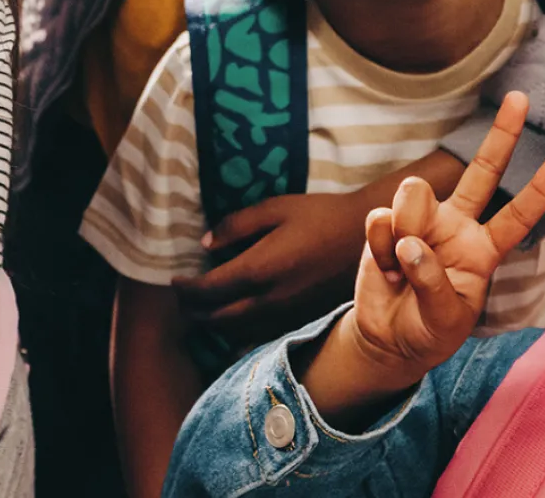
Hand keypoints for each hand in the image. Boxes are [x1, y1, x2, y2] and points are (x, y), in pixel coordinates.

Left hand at [174, 151, 465, 344]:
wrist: (371, 239)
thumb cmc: (319, 216)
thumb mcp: (275, 208)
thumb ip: (236, 225)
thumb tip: (205, 243)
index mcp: (260, 269)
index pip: (209, 290)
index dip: (186, 289)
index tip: (173, 282)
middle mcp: (271, 299)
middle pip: (219, 318)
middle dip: (194, 313)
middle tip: (182, 302)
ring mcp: (288, 315)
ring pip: (239, 333)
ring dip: (215, 326)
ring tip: (202, 313)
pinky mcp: (303, 320)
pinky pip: (263, 336)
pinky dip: (241, 333)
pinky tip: (236, 323)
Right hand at [348, 92, 544, 377]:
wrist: (387, 337)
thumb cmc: (428, 330)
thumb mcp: (445, 318)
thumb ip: (433, 280)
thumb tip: (409, 240)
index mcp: (483, 250)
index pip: (516, 217)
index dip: (537, 191)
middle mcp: (455, 226)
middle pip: (481, 172)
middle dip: (502, 135)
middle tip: (520, 98)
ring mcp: (419, 222)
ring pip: (414, 197)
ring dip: (405, 230)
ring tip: (401, 266)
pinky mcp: (384, 225)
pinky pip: (380, 221)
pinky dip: (379, 248)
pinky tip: (385, 268)